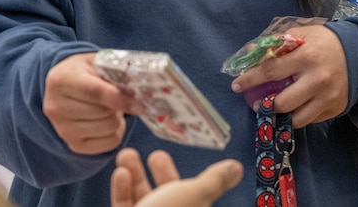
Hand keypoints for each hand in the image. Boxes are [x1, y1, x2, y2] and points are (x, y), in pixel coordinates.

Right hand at [43, 52, 134, 153]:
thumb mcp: (94, 62)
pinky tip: (107, 121)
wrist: (60, 87)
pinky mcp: (73, 145)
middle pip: (104, 113)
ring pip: (108, 128)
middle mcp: (56, 107)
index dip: (119, 97)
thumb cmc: (82, 72)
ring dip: (116, 118)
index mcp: (60, 81)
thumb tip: (143, 91)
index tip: (137, 101)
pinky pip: (110, 143)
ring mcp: (63, 129)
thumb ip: (115, 71)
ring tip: (109, 108)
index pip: (95, 92)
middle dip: (117, 105)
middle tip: (116, 98)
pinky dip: (115, 132)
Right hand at [110, 148, 241, 206]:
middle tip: (155, 155)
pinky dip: (122, 190)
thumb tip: (235, 168)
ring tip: (127, 156)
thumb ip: (212, 181)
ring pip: (143, 201)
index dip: (190, 181)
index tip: (186, 163)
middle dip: (160, 174)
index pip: (197, 199)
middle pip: (168, 199)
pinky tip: (121, 173)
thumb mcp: (193, 196)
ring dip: (135, 176)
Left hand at [229, 24, 347, 127]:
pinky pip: (311, 120)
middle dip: (265, 105)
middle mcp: (318, 80)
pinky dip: (298, 116)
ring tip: (272, 110)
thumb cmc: (325, 42)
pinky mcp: (336, 109)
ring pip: (298, 119)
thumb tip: (250, 52)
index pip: (271, 71)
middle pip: (283, 102)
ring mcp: (328, 97)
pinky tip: (292, 109)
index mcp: (306, 57)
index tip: (236, 85)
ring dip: (281, 117)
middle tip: (255, 103)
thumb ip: (276, 42)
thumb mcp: (302, 34)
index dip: (251, 79)